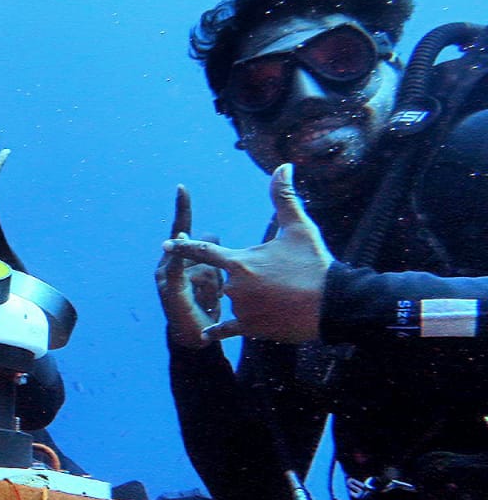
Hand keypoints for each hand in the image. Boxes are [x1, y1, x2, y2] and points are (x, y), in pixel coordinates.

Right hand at [155, 185, 223, 348]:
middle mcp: (167, 263)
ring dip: (214, 286)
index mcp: (177, 257)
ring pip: (204, 264)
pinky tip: (187, 284)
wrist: (194, 337)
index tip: (182, 188)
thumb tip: (213, 233)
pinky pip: (182, 273)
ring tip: (208, 304)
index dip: (182, 208)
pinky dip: (188, 273)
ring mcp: (166, 276)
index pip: (183, 228)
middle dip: (215, 270)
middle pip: (200, 248)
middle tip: (214, 291)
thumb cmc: (205, 304)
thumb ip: (213, 254)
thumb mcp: (213, 275)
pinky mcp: (170, 289)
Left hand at [160, 164, 331, 343]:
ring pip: (235, 301)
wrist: (333, 305)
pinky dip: (220, 331)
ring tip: (280, 298)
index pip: (203, 251)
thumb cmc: (315, 264)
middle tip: (277, 279)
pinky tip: (208, 334)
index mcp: (239, 261)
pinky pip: (228, 329)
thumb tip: (283, 166)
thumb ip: (283, 197)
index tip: (165, 244)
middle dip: (245, 278)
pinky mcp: (250, 329)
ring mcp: (241, 309)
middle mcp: (234, 286)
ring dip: (249, 299)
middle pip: (226, 279)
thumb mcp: (298, 227)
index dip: (183, 247)